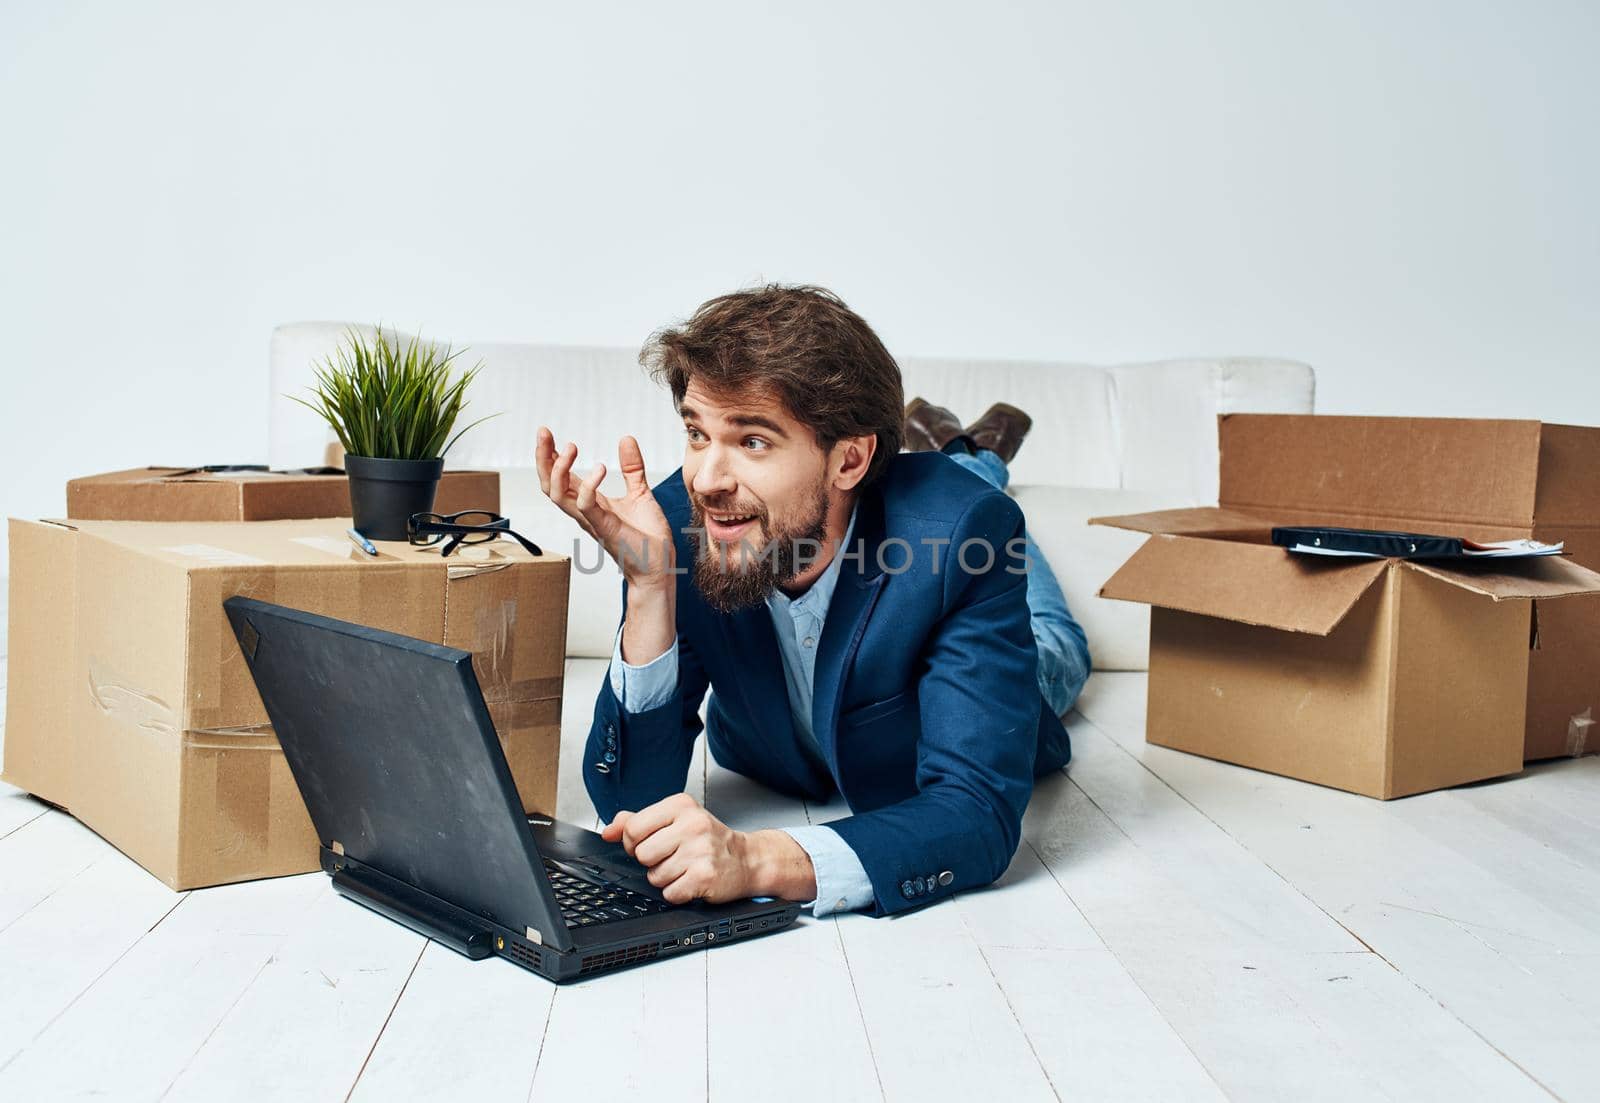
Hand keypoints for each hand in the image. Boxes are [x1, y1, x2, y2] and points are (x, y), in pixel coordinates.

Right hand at [535, 427, 674, 587]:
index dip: (550, 456)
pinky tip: (601, 468)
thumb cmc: (648, 536)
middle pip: (549, 484)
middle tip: (544, 432)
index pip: (560, 477)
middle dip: (542, 457)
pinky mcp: (604, 527)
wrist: (659, 564)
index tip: (548, 433)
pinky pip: (585, 506)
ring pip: (557, 495)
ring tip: (571, 447)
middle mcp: (584, 511)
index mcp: (590, 503)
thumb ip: (631, 468)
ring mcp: (592, 520)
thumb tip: (626, 439)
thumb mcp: (640, 492)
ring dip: (559, 469)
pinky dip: (588, 486)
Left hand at [603, 793, 751, 903]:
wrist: (747, 859)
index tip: (649, 844)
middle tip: (672, 857)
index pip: (633, 828)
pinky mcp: (705, 876)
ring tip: (684, 868)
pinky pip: (670, 893)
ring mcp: (700, 850)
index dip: (634, 843)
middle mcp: (693, 824)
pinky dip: (677, 893)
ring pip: (654, 876)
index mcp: (681, 805)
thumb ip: (638, 821)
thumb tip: (609, 831)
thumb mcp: (675, 820)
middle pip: (642, 854)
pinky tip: (691, 880)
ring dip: (666, 879)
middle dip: (651, 862)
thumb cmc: (708, 839)